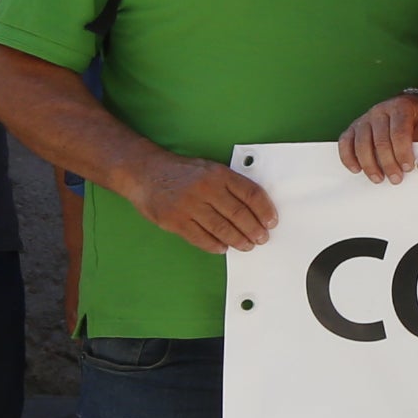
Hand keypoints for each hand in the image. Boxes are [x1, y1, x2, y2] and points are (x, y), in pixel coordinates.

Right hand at [134, 153, 276, 253]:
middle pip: (238, 214)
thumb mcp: (210, 169)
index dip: (265, 210)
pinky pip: (200, 237)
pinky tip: (223, 248)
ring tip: (247, 246)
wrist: (145, 172)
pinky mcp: (174, 220)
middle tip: (262, 239)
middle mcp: (206, 189)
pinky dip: (214, 245)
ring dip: (238, 240)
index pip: (251, 193)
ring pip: (221, 228)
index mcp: (219, 174)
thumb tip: (254, 208)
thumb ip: (230, 184)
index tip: (272, 222)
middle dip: (254, 230)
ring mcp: (189, 205)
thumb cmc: (183, 172)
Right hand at [337, 89, 417, 182]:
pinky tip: (357, 169)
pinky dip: (348, 158)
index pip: (399, 133)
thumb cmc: (415, 120)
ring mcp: (365, 118)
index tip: (408, 168)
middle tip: (395, 178)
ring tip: (378, 178)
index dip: (403, 152)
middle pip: (380, 141)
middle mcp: (380, 111)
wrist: (406, 106)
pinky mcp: (353, 127)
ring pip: (362, 144)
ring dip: (369, 165)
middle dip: (388, 164)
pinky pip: (345, 142)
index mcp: (400, 109)